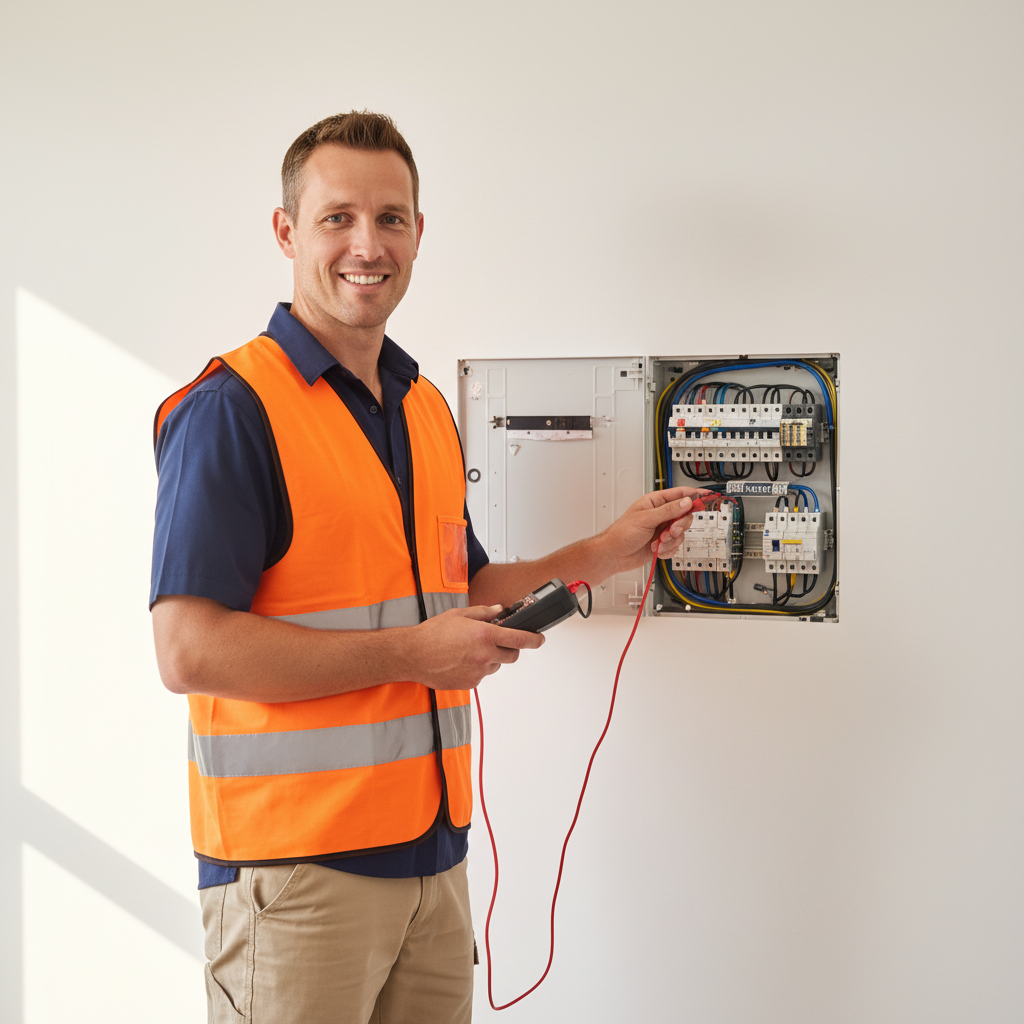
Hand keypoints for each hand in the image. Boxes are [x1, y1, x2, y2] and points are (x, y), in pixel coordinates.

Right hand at [406, 604, 544, 690]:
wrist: (413, 655)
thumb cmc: (432, 634)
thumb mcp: (460, 615)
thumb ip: (484, 612)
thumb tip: (499, 611)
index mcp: (485, 635)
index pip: (520, 639)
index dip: (534, 639)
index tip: (539, 639)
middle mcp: (484, 655)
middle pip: (512, 656)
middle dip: (510, 648)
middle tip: (498, 642)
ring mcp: (478, 671)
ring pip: (496, 665)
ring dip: (491, 658)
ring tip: (470, 650)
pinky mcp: (470, 684)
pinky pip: (482, 675)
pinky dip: (477, 668)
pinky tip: (461, 660)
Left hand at [599, 486, 713, 572]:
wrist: (614, 555)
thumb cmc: (622, 533)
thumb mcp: (646, 519)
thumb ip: (668, 510)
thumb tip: (686, 502)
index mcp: (655, 502)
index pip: (680, 495)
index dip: (693, 495)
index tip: (706, 496)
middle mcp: (661, 515)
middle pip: (684, 516)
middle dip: (679, 526)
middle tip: (670, 531)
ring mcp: (662, 529)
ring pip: (681, 533)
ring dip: (670, 540)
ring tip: (658, 542)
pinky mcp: (662, 543)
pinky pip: (675, 546)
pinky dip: (667, 550)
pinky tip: (656, 550)